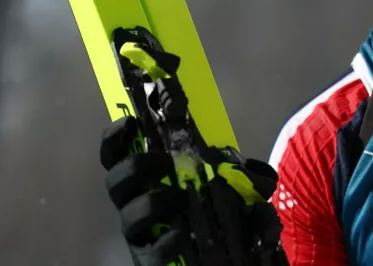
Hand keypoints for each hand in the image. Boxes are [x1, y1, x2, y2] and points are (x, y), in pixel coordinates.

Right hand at [100, 115, 287, 265]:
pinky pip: (151, 251)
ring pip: (129, 215)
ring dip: (153, 201)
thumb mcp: (230, 184)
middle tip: (163, 161)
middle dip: (136, 166)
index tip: (130, 121)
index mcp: (148, 177)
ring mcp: (142, 232)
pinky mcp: (150, 259)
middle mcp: (137, 202)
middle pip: (116, 181)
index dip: (116, 136)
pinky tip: (181, 234)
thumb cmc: (217, 210)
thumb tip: (256, 171)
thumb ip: (241, 174)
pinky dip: (166, 241)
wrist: (222, 255)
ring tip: (180, 198)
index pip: (117, 154)